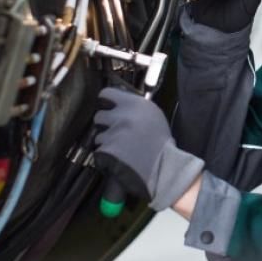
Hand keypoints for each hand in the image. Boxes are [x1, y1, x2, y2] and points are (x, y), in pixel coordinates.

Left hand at [93, 87, 203, 210]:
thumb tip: (118, 104)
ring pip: (98, 135)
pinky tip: (118, 158)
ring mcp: (112, 133)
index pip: (107, 93)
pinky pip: (99, 150)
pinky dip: (106, 155)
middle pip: (99, 116)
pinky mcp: (106, 150)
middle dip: (104, 124)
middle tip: (115, 132)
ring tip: (120, 148)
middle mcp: (121, 115)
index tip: (106, 105)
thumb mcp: (153, 115)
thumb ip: (135, 107)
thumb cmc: (161, 141)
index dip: (105, 100)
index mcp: (134, 104)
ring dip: (106, 141)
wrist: (163, 166)